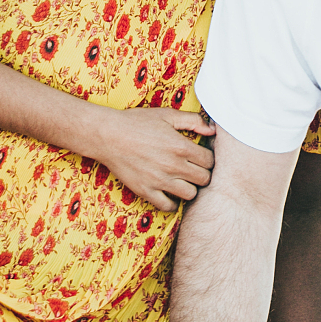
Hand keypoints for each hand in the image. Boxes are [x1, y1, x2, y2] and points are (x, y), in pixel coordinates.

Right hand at [90, 108, 216, 210]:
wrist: (108, 135)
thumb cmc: (137, 122)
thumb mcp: (167, 115)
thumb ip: (193, 120)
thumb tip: (212, 129)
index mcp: (181, 146)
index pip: (210, 162)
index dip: (207, 159)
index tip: (200, 158)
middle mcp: (173, 166)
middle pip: (204, 179)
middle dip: (201, 174)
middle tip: (193, 169)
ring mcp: (160, 180)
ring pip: (191, 195)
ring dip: (189, 188)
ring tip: (182, 181)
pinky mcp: (146, 191)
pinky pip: (168, 206)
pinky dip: (172, 202)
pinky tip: (169, 193)